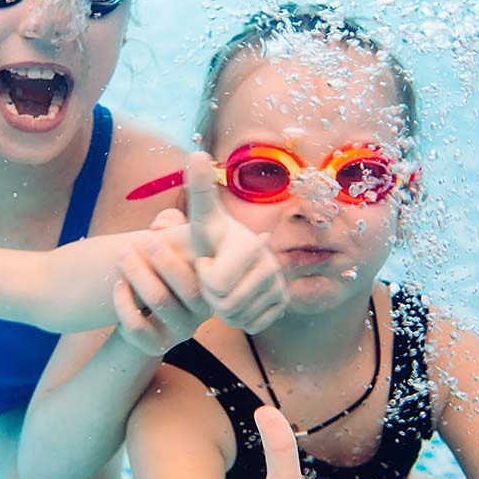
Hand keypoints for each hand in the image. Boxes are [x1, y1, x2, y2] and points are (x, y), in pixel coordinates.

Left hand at [113, 222, 210, 355]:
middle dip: (163, 262)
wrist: (143, 313)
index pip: (209, 273)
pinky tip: (118, 285)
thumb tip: (161, 224)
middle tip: (143, 243)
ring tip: (122, 256)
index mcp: (211, 285)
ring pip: (160, 301)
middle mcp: (203, 311)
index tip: (155, 238)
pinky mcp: (158, 345)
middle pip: (188, 288)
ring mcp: (181, 330)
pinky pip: (138, 326)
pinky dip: (124, 302)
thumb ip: (171, 223)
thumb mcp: (171, 242)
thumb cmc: (161, 269)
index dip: (181, 257)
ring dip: (138, 274)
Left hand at [186, 152, 287, 333]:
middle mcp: (272, 265)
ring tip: (224, 285)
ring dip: (223, 308)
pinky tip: (237, 299)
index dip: (204, 276)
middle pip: (226, 304)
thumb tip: (196, 153)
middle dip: (212, 295)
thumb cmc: (212, 238)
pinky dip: (239, 318)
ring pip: (238, 317)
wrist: (231, 257)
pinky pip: (251, 325)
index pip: (215, 284)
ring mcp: (281, 286)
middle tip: (214, 275)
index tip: (208, 259)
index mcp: (251, 245)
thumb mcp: (202, 217)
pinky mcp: (283, 304)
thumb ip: (198, 188)